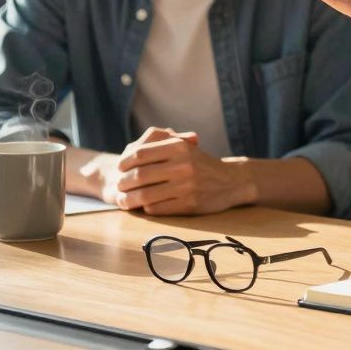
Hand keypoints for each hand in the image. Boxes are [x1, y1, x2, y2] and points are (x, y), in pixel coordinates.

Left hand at [108, 127, 253, 214]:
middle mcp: (183, 165)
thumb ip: (161, 143)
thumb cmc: (201, 163)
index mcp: (180, 147)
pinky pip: (157, 208)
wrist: (232, 181)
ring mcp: (186, 187)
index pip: (140, 154)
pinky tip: (144, 206)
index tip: (120, 167)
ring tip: (123, 200)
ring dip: (129, 199)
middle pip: (139, 176)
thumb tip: (129, 153)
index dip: (125, 162)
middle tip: (118, 186)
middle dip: (123, 183)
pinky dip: (147, 208)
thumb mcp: (185, 146)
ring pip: (145, 195)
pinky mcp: (189, 205)